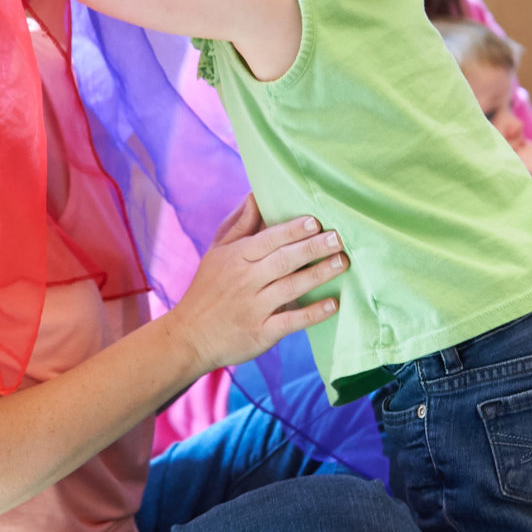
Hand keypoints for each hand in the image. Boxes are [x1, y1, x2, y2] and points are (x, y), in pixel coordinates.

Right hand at [164, 195, 346, 375]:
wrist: (190, 337)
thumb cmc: (207, 289)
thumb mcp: (216, 253)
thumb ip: (239, 225)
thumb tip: (255, 195)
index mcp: (235, 258)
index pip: (267, 240)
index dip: (292, 230)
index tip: (316, 222)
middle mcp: (245, 281)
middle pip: (283, 261)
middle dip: (313, 248)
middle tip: (338, 239)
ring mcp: (254, 308)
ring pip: (291, 287)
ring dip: (318, 274)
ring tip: (341, 263)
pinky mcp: (261, 333)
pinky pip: (291, 321)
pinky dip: (312, 313)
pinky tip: (332, 304)